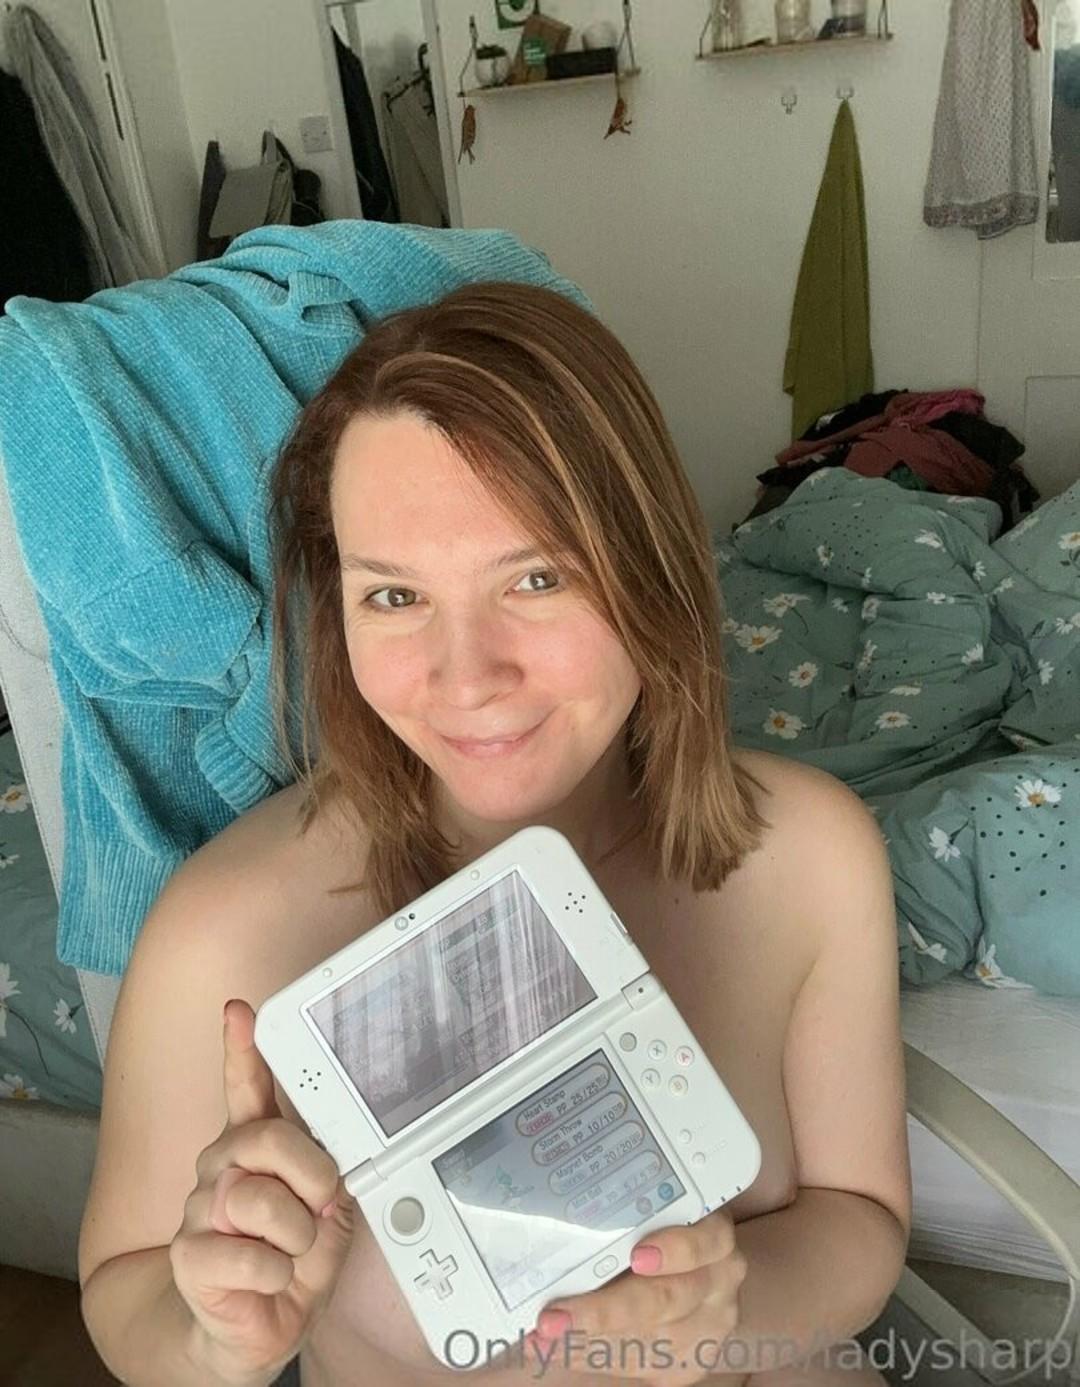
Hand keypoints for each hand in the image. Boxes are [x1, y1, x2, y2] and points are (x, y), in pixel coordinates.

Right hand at [169, 999, 354, 1382]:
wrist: (247, 1333)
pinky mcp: (190, 1254)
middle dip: (310, 1173)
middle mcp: (223, 1167)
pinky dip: (276, 1273)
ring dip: (296, 1234)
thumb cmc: (288, 1266)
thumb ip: (330, 1186)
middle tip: (321, 1202)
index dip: (241, 1047)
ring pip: (258, 1198)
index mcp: (256, 1149)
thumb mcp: (327, 1220)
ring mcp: (202, 1208)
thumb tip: (333, 1170)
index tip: (239, 1011)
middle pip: (266, 1139)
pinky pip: (250, 1253)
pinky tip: (269, 1280)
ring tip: (291, 1253)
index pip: (246, 1088)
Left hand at [527, 1209, 747, 1386]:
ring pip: (650, 1342)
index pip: (705, 1241)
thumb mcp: (655, 1207)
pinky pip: (643, 1366)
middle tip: (552, 1318)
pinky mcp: (691, 1361)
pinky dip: (596, 1358)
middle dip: (603, 1312)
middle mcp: (719, 1282)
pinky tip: (561, 1351)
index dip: (675, 1249)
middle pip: (666, 1299)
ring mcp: (709, 1326)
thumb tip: (563, 1211)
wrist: (698, 1269)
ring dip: (589, 1344)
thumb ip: (627, 1211)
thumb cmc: (661, 1226)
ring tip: (542, 1339)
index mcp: (715, 1235)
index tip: (636, 1257)